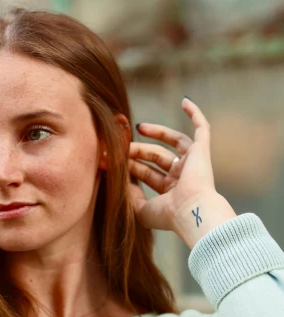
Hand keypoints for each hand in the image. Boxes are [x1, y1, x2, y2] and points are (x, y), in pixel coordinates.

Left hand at [128, 98, 217, 232]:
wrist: (190, 211)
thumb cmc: (168, 215)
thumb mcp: (141, 210)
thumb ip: (131, 197)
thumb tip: (123, 182)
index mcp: (171, 192)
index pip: (149, 173)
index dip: (132, 165)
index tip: (114, 160)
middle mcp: (183, 176)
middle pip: (158, 156)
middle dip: (139, 150)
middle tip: (122, 146)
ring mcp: (194, 162)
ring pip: (174, 140)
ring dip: (157, 132)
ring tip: (139, 127)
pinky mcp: (202, 150)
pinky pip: (202, 127)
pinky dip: (194, 114)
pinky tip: (184, 101)